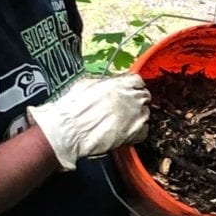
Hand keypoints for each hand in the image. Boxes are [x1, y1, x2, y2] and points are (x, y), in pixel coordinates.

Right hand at [27, 74, 149, 170]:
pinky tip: (126, 134)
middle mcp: (132, 97)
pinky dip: (138, 132)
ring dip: (137, 117)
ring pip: (145, 113)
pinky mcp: (136, 133)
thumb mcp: (86, 85)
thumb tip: (105, 85)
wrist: (70, 131)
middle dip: (136, 101)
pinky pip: (144, 131)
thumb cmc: (73, 108)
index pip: (137, 81)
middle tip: (125, 109)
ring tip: (123, 123)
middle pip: (144, 96)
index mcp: (120, 83)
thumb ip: (103, 84)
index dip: (132, 87)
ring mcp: (136, 115)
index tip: (128, 91)